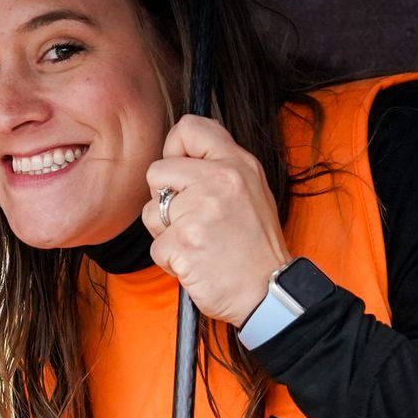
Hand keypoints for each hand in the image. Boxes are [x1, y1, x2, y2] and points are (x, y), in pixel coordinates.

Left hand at [142, 114, 291, 325]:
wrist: (267, 290)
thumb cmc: (254, 245)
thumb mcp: (251, 190)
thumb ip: (217, 168)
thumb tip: (179, 156)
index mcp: (236, 163)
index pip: (189, 127)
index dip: (174, 149)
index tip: (181, 174)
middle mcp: (219, 181)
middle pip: (156, 171)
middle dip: (164, 199)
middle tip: (191, 220)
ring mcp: (200, 212)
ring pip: (150, 212)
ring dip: (165, 233)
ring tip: (197, 242)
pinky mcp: (184, 244)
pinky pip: (156, 247)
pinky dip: (170, 260)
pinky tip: (196, 262)